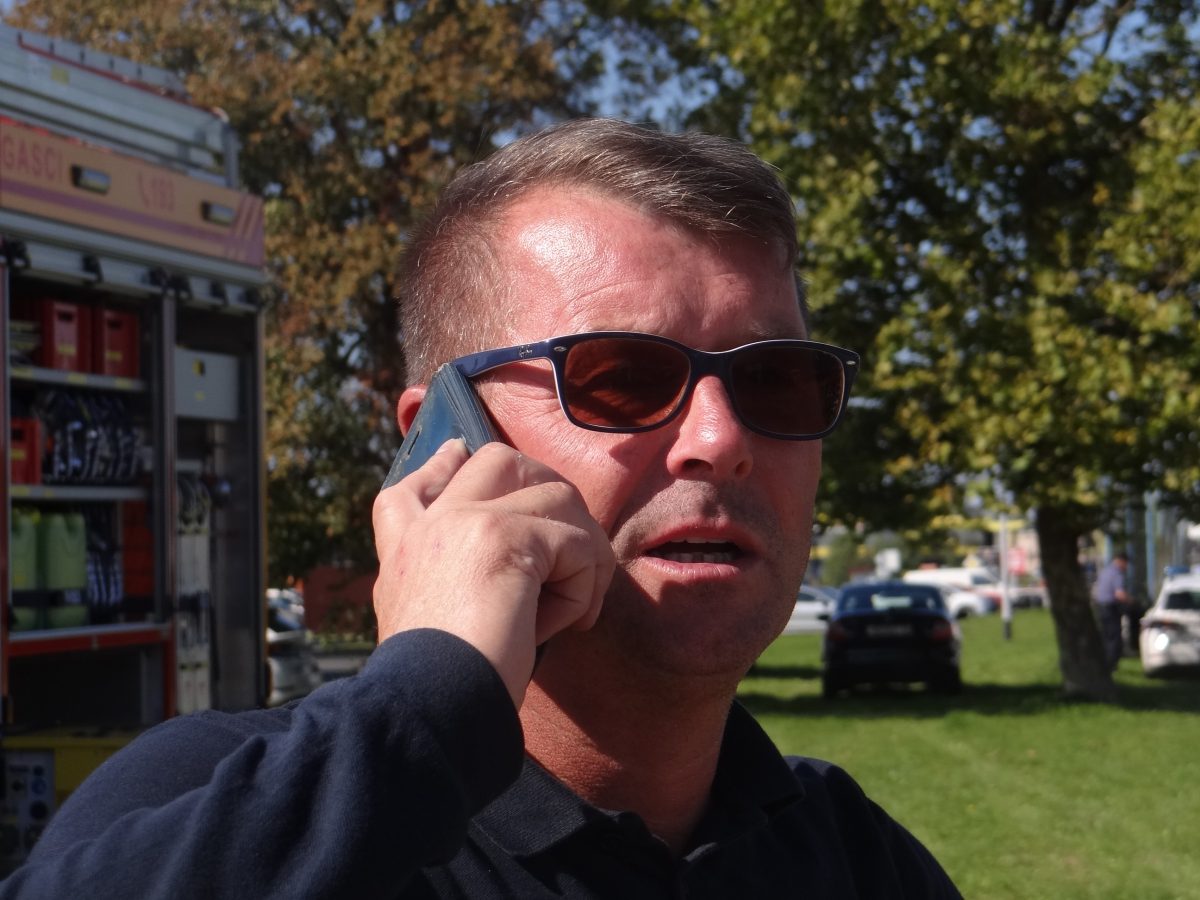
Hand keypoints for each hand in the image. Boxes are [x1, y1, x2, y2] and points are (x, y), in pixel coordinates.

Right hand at [371, 440, 613, 707]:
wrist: (428, 710)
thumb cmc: (440, 688)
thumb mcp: (425, 627)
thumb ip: (450, 584)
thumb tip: (515, 569)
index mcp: (406, 549)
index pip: (415, 486)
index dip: (441, 466)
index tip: (455, 453)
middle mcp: (431, 524)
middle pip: (498, 461)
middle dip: (549, 492)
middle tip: (573, 548)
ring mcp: (467, 521)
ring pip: (557, 497)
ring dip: (581, 554)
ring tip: (572, 609)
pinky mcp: (506, 538)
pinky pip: (578, 544)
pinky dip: (585, 589)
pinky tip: (565, 627)